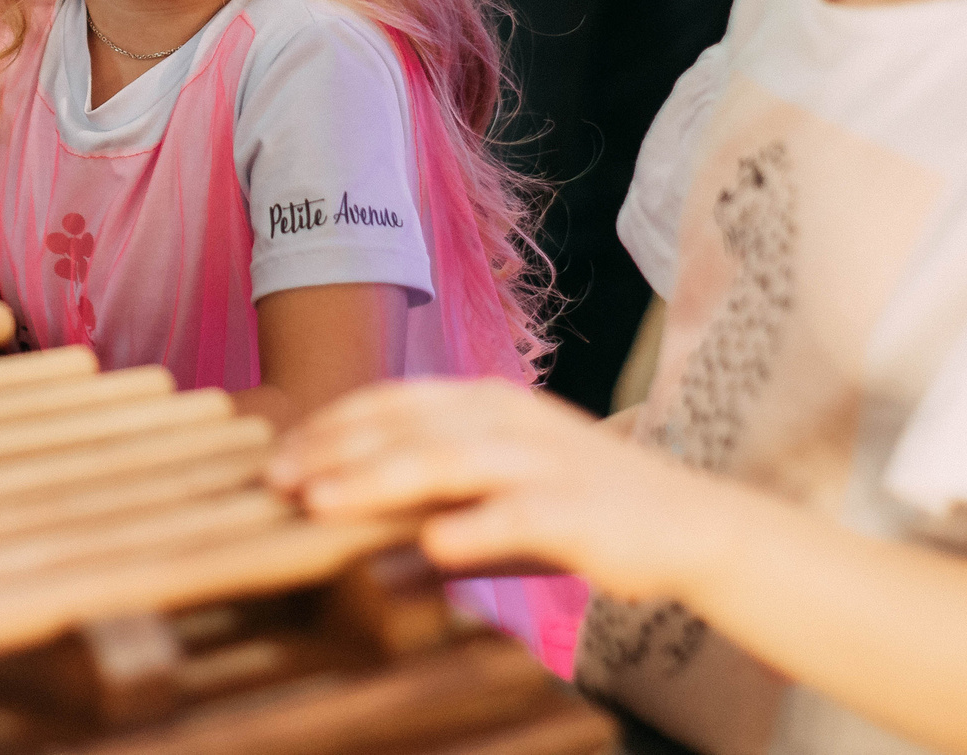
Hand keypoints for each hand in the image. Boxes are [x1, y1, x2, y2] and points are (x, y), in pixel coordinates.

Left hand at [268, 378, 729, 600]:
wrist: (691, 525)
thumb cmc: (588, 514)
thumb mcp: (503, 509)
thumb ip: (440, 523)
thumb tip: (372, 566)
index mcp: (489, 404)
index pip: (395, 401)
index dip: (333, 424)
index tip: (279, 455)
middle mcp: (509, 421)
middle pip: (406, 424)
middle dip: (334, 449)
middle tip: (275, 478)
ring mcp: (543, 460)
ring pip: (447, 459)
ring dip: (377, 479)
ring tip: (320, 502)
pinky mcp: (577, 509)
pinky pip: (516, 514)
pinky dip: (471, 526)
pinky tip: (429, 544)